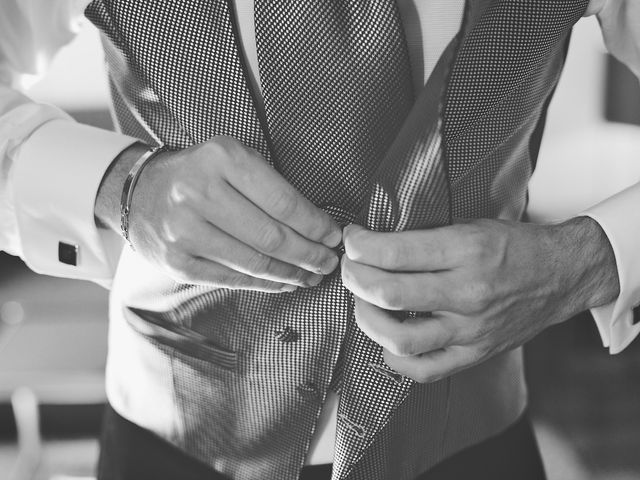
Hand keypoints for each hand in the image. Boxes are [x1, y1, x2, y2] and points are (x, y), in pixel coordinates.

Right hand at [100, 137, 341, 291]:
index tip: (333, 236)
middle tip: (329, 262)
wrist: (138, 193)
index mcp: (221, 158)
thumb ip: (269, 186)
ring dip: (291, 273)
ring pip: (255, 262)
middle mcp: (199, 192)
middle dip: (309, 254)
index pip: (283, 201)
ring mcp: (184, 231)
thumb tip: (317, 226)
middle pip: (272, 236)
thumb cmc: (199, 175)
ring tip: (312, 276)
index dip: (315, 225)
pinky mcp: (177, 262)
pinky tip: (284, 282)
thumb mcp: (231, 160)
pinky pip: (232, 279)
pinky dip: (264, 284)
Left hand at [341, 218, 618, 382]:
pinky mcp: (476, 354)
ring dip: (367, 319)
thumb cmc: (513, 246)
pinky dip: (396, 358)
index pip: (394, 252)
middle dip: (354, 278)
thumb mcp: (470, 226)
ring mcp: (471, 329)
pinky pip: (425, 370)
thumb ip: (424, 238)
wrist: (562, 275)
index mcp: (466, 250)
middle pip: (388, 293)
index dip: (359, 246)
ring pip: (400, 338)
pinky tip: (388, 340)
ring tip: (364, 302)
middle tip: (350, 269)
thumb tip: (372, 245)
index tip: (351, 240)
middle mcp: (468, 292)